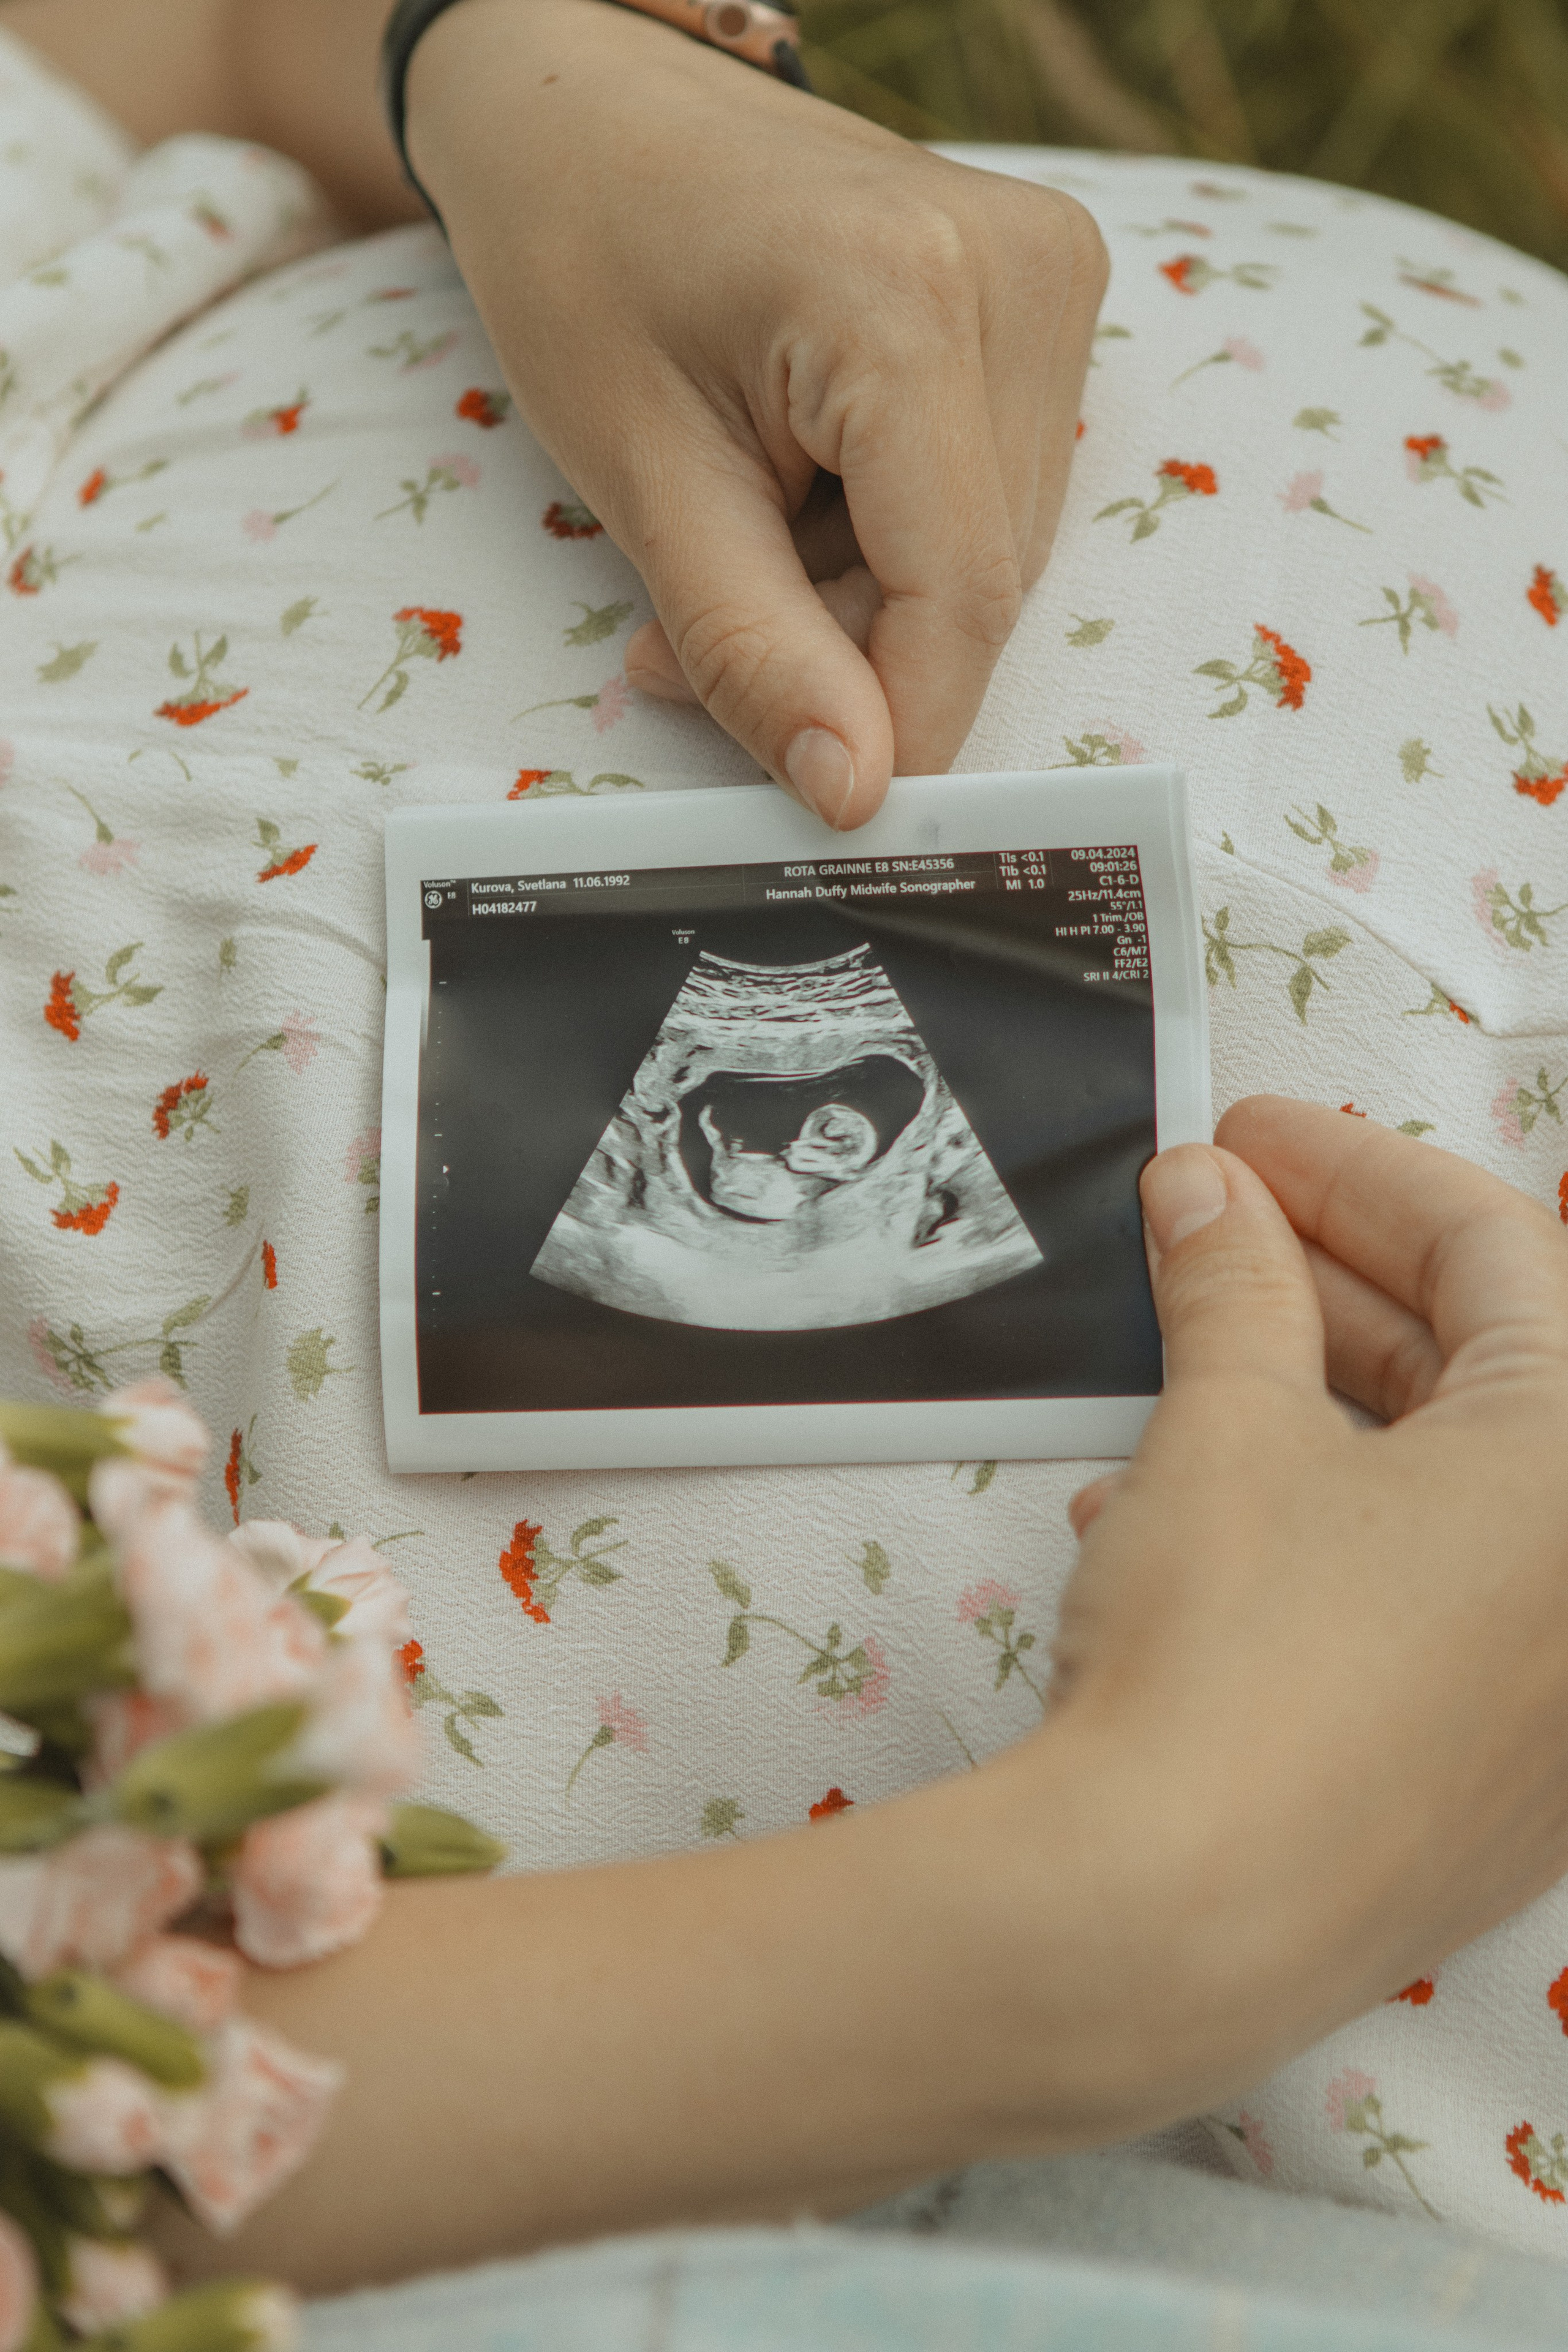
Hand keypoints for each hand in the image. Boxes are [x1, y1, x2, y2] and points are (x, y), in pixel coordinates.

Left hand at [406, 0, 1105, 826]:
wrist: (586, 99)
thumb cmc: (580, 254)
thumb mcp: (641, 477)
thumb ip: (752, 646)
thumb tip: (855, 795)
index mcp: (910, 295)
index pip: (957, 590)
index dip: (902, 723)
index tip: (832, 808)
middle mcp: (1020, 270)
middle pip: (979, 579)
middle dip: (851, 654)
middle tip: (689, 643)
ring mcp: (1048, 272)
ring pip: (990, 549)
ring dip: (860, 598)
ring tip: (732, 538)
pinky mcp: (1044, 292)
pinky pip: (992, 490)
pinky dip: (886, 536)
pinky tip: (795, 491)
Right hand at [1052, 1099, 1567, 2101]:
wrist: (1166, 1930)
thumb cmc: (1227, 1658)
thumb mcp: (1224, 1431)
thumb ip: (1230, 1289)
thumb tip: (1205, 1195)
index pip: (1489, 1250)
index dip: (1348, 1168)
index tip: (1236, 1137)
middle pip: (1481, 1369)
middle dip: (1327, 1279)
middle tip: (1203, 1224)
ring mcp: (1554, 1704)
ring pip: (1447, 1491)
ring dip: (1309, 1402)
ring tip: (1177, 1359)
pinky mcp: (1487, 1789)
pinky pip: (1425, 1605)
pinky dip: (1323, 1531)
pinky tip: (1182, 1511)